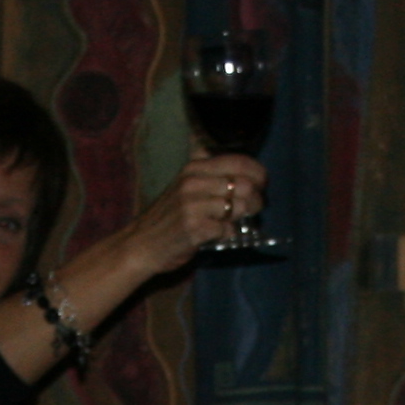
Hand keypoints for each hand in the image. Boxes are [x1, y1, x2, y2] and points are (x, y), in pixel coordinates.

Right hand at [125, 153, 269, 273]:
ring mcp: (193, 205)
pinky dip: (227, 234)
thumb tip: (250, 176)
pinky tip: (217, 234)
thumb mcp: (186, 186)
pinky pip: (228, 229)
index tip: (262, 185)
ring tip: (233, 222)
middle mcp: (193, 182)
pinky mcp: (195, 228)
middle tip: (253, 208)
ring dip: (243, 217)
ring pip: (240, 206)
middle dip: (256, 199)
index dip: (259, 174)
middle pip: (245, 185)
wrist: (143, 243)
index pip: (239, 161)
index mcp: (194, 168)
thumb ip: (212, 176)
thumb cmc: (170, 216)